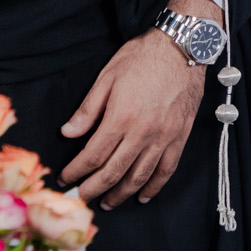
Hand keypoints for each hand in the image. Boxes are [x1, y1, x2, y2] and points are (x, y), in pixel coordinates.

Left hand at [58, 0, 221, 207]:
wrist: (183, 47)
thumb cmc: (143, 57)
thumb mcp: (108, 76)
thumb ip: (88, 109)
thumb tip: (68, 133)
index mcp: (120, 117)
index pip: (93, 155)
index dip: (76, 171)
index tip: (66, 179)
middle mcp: (142, 133)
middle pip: (113, 172)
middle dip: (94, 189)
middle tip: (82, 198)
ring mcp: (164, 137)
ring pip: (139, 176)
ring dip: (121, 194)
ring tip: (108, 203)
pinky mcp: (180, 137)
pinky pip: (166, 170)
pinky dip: (154, 187)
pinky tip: (143, 196)